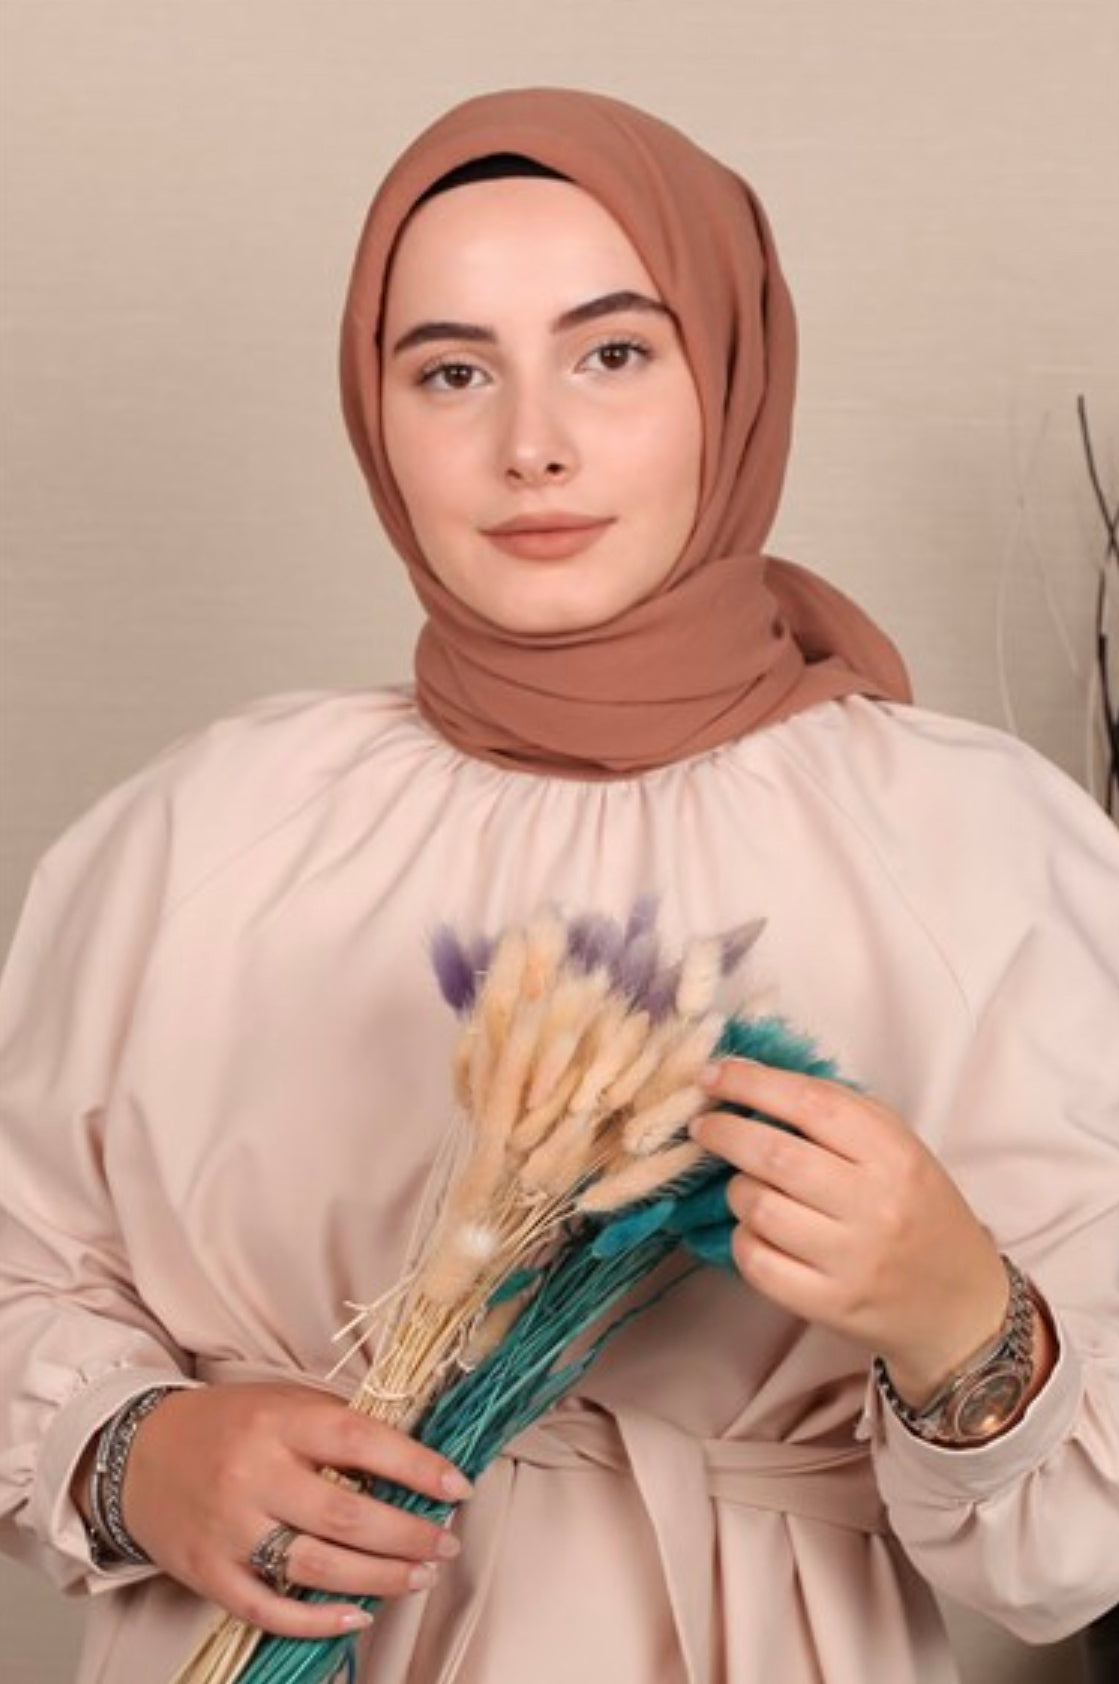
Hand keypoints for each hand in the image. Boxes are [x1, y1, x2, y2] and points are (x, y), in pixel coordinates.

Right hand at [84, 1383, 471, 1638]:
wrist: (139, 1453)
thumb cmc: (230, 1424)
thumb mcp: (284, 1401)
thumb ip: (340, 1426)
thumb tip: (414, 1458)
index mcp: (280, 1420)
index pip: (359, 1440)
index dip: (415, 1465)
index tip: (457, 1486)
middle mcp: (255, 1473)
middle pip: (346, 1515)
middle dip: (408, 1535)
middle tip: (447, 1543)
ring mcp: (230, 1529)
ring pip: (317, 1566)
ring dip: (380, 1578)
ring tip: (421, 1576)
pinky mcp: (210, 1574)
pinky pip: (271, 1609)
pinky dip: (319, 1620)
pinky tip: (359, 1614)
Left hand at [691, 1059, 1010, 1403]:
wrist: (961, 1305)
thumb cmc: (919, 1211)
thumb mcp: (899, 1148)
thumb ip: (836, 1111)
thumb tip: (752, 1077)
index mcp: (895, 1155)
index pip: (812, 1103)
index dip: (753, 1083)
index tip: (714, 1074)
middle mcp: (876, 1206)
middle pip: (775, 1155)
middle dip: (726, 1132)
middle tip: (704, 1125)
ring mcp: (852, 1260)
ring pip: (759, 1208)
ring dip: (737, 1189)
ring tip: (747, 1185)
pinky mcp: (830, 1305)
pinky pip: (757, 1262)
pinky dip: (743, 1239)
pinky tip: (755, 1230)